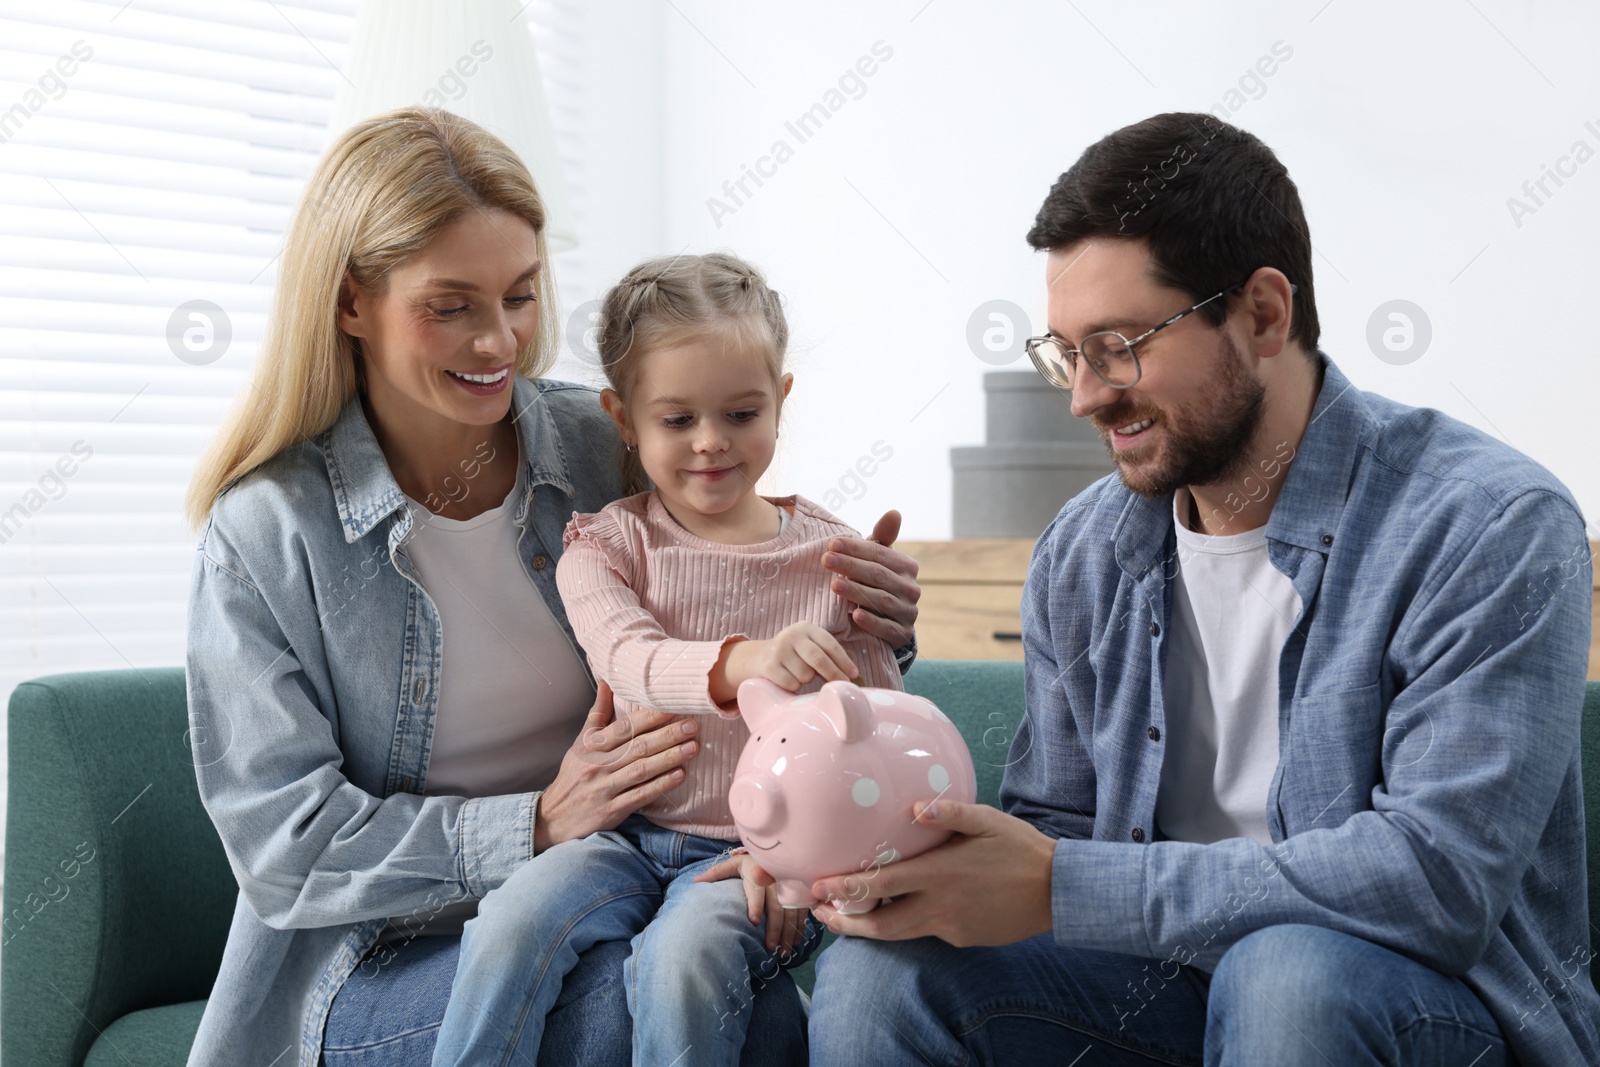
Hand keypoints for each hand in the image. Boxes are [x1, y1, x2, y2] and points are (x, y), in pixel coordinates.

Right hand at [534, 681, 699, 850]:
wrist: (554, 818)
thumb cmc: (574, 776)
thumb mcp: (581, 743)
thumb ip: (598, 713)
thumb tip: (607, 679)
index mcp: (591, 746)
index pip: (624, 728)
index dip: (650, 716)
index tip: (674, 706)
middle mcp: (598, 765)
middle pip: (637, 747)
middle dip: (667, 735)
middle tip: (692, 725)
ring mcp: (605, 789)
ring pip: (641, 770)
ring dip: (669, 758)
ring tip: (692, 747)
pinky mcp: (612, 810)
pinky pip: (640, 796)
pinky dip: (661, 785)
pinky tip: (679, 776)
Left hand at [695, 849, 810, 956]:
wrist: (775, 851)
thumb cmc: (750, 861)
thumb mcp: (733, 863)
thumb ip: (717, 873)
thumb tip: (696, 882)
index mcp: (757, 873)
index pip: (757, 891)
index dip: (756, 905)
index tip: (753, 921)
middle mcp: (776, 882)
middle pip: (776, 907)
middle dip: (774, 928)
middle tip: (769, 947)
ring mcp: (791, 888)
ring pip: (791, 913)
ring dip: (788, 933)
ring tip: (783, 952)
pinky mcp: (800, 894)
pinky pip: (802, 913)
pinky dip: (800, 929)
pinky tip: (796, 943)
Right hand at [738, 621, 858, 691]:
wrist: (759, 659)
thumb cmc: (794, 656)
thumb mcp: (809, 647)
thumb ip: (827, 656)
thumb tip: (851, 676)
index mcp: (806, 628)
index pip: (829, 644)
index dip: (844, 660)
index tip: (854, 675)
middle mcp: (791, 635)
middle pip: (818, 658)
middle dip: (833, 674)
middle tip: (842, 686)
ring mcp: (778, 650)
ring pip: (805, 675)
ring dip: (807, 681)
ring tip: (799, 675)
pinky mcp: (768, 666)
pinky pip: (791, 684)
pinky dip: (794, 687)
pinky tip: (787, 680)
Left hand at [809, 800, 1055, 947]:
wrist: (1056, 891)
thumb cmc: (1019, 849)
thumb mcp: (987, 821)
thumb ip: (949, 813)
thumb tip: (915, 808)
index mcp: (940, 873)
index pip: (881, 885)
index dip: (846, 889)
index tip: (819, 888)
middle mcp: (939, 906)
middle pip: (880, 926)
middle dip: (845, 923)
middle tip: (819, 915)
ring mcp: (950, 927)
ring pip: (898, 935)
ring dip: (867, 930)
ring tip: (843, 920)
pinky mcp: (961, 939)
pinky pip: (925, 932)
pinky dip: (903, 926)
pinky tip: (895, 913)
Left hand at [823, 509, 919, 647]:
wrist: (888, 622)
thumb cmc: (877, 583)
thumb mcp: (878, 560)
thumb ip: (882, 538)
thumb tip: (894, 512)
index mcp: (907, 566)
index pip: (880, 554)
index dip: (855, 548)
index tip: (831, 544)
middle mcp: (912, 589)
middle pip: (879, 575)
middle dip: (850, 566)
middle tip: (826, 560)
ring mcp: (908, 613)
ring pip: (881, 600)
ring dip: (856, 592)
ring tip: (833, 585)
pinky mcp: (902, 635)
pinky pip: (887, 628)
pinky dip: (871, 622)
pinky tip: (854, 615)